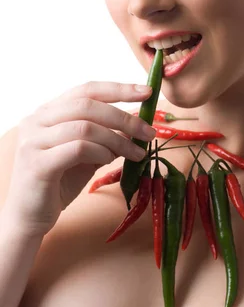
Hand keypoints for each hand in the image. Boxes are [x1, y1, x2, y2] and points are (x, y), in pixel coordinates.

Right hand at [3, 82, 155, 237]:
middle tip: (149, 132)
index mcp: (48, 111)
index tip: (147, 92)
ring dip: (118, 139)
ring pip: (85, 127)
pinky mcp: (37, 163)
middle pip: (88, 105)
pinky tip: (110, 160)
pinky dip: (101, 152)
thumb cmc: (60, 181)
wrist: (30, 217)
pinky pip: (78, 148)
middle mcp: (37, 120)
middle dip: (124, 117)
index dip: (119, 89)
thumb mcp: (88, 152)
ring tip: (136, 153)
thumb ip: (106, 134)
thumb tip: (139, 120)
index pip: (87, 90)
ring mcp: (33, 140)